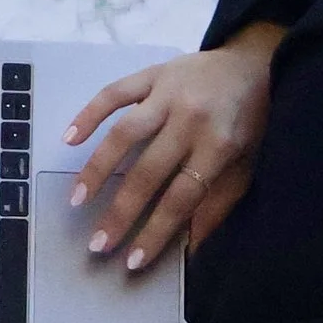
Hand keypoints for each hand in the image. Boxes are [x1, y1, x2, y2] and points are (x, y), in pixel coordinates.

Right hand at [64, 23, 280, 270]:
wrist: (254, 62)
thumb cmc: (249, 121)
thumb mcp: (247, 165)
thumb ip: (219, 204)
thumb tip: (192, 249)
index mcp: (219, 144)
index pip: (181, 197)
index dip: (156, 232)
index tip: (133, 261)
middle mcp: (191, 118)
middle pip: (148, 172)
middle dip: (121, 212)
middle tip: (98, 243)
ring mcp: (168, 92)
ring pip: (124, 133)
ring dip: (98, 168)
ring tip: (78, 199)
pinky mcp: (151, 73)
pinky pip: (114, 93)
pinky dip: (88, 114)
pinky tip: (69, 139)